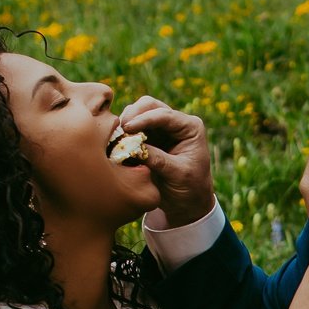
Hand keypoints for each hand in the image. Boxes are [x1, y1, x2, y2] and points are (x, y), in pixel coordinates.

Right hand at [121, 96, 215, 228]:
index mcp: (190, 127)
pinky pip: (133, 127)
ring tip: (118, 139)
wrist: (188, 203)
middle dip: (133, 115)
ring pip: (138, 113)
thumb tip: (134, 147)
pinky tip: (117, 142)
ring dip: (126, 123)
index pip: (165, 115)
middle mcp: (176, 123)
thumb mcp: (178, 175)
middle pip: (150, 105)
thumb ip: (158, 160)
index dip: (144, 119)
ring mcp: (161, 128)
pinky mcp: (149, 137)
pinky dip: (124, 132)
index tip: (128, 128)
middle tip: (120, 130)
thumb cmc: (190, 189)